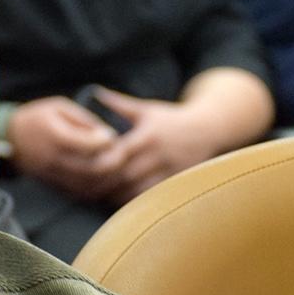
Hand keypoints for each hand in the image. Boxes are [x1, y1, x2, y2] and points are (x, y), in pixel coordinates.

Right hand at [6, 97, 120, 200]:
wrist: (9, 138)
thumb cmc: (38, 118)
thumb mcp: (60, 107)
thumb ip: (84, 120)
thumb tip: (108, 135)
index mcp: (55, 135)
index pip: (88, 144)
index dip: (106, 141)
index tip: (113, 135)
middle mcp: (54, 158)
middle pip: (92, 168)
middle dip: (112, 162)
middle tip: (122, 152)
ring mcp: (53, 174)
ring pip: (88, 183)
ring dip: (107, 177)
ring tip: (116, 164)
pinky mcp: (53, 184)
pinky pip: (80, 190)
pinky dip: (96, 186)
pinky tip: (103, 177)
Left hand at [85, 87, 225, 202]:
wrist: (208, 129)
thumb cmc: (171, 119)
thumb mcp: (147, 109)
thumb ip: (120, 105)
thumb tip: (94, 94)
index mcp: (148, 135)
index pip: (120, 153)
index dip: (102, 162)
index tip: (85, 167)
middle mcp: (159, 154)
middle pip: (127, 175)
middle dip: (105, 183)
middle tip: (85, 188)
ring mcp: (169, 170)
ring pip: (138, 190)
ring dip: (117, 195)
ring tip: (99, 196)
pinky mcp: (176, 181)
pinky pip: (151, 196)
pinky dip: (133, 200)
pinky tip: (120, 200)